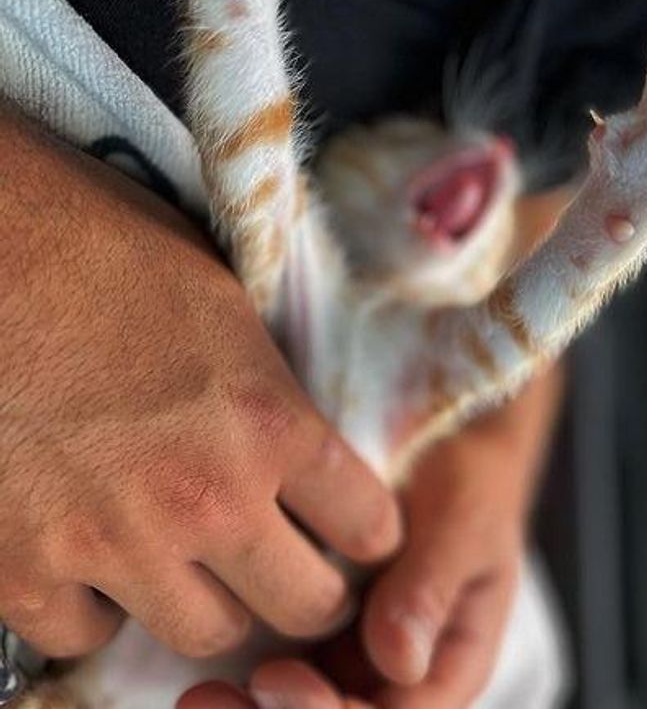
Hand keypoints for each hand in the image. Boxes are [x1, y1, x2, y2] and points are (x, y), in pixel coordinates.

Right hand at [0, 106, 401, 658]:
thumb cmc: (103, 249)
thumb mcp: (226, 305)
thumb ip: (273, 393)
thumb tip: (303, 445)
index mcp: (268, 422)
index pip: (368, 523)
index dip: (371, 532)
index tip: (357, 532)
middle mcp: (205, 497)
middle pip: (306, 605)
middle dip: (314, 592)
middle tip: (299, 569)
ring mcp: (112, 543)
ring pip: (206, 635)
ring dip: (214, 605)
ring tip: (201, 567)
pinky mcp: (21, 569)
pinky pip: (86, 636)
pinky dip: (100, 610)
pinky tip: (99, 563)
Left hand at [177, 364, 562, 708]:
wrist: (449, 445)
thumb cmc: (468, 481)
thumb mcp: (464, 524)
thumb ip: (432, 587)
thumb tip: (399, 660)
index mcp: (451, 665)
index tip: (275, 680)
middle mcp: (401, 674)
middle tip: (208, 700)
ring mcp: (360, 655)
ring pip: (306, 706)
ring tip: (196, 695)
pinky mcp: (325, 631)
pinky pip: (288, 670)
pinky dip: (247, 674)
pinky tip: (203, 663)